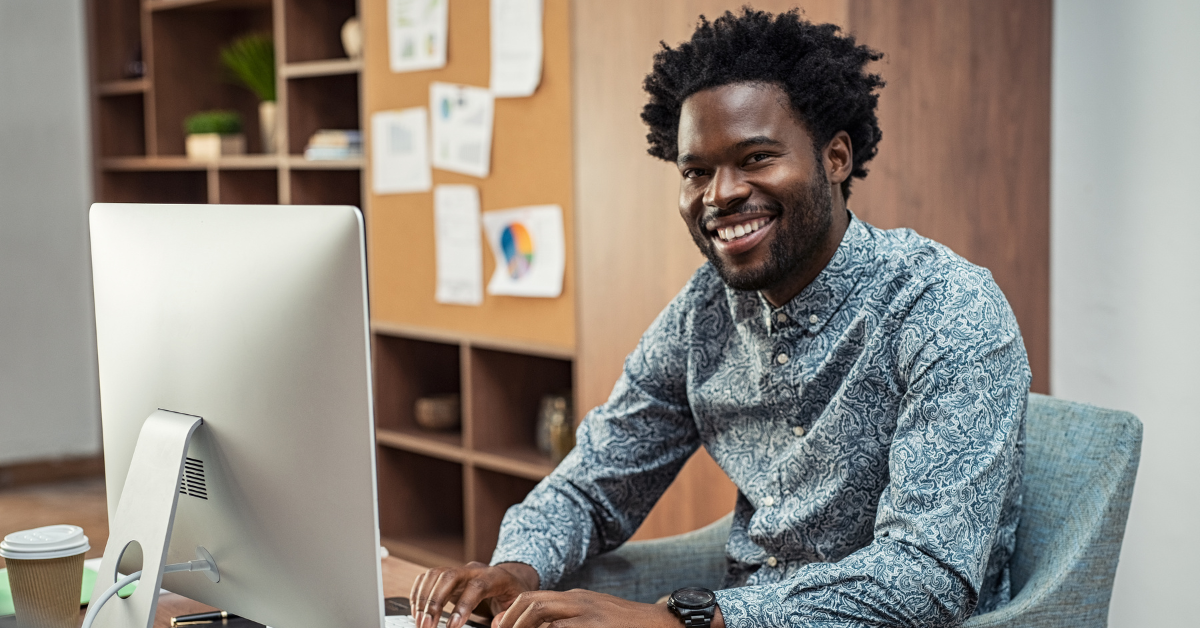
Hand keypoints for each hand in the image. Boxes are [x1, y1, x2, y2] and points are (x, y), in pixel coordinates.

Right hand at [409, 561, 539, 627]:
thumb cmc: (512, 594)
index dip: (463, 605)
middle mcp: (474, 570)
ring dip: (423, 599)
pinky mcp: (447, 575)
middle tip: (427, 625)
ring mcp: (459, 570)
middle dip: (435, 601)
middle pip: (450, 577)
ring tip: (420, 622)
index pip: (476, 586)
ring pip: (435, 575)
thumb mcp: (517, 604)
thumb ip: (508, 614)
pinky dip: (418, 593)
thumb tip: (496, 624)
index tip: (452, 626)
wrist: (507, 579)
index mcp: (495, 576)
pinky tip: (417, 611)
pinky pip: (427, 577)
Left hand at [493, 589, 696, 627]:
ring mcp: (588, 615)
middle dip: (511, 622)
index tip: (497, 627)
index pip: (534, 598)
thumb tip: (544, 626)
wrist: (660, 624)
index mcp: (576, 598)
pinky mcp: (597, 627)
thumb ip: (570, 619)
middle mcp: (579, 602)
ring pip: (543, 617)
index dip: (510, 612)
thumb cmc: (626, 625)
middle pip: (533, 604)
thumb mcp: (595, 615)